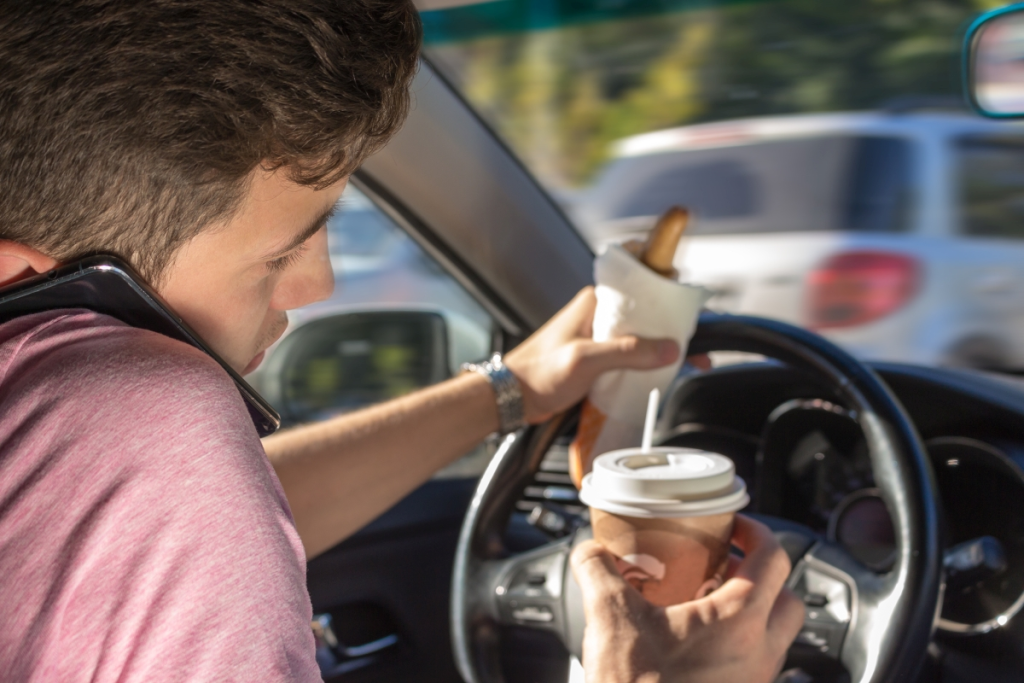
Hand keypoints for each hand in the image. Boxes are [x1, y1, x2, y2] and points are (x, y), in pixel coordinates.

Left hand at [504, 286, 679, 423]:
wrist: (513, 397)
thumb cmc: (536, 372)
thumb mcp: (586, 360)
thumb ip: (628, 353)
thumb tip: (668, 349)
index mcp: (595, 302)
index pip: (638, 280)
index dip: (666, 285)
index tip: (688, 300)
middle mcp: (599, 314)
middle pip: (647, 311)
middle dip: (673, 324)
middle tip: (695, 339)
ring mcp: (599, 336)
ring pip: (641, 334)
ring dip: (661, 345)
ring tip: (685, 358)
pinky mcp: (599, 356)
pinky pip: (631, 353)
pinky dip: (647, 362)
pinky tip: (658, 373)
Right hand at [571, 515, 804, 682]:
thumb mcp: (609, 617)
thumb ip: (598, 570)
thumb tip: (590, 551)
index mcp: (739, 620)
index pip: (773, 558)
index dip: (756, 532)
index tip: (734, 526)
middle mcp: (760, 653)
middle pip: (788, 599)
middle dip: (762, 577)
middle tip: (727, 566)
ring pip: (776, 637)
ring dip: (753, 613)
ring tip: (708, 605)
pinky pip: (756, 666)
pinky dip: (738, 647)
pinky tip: (696, 647)